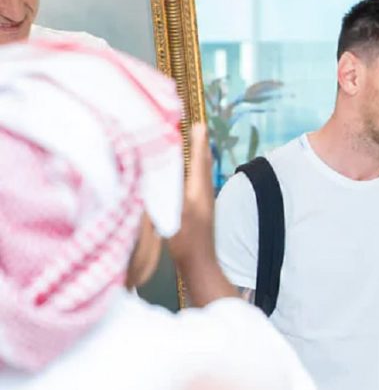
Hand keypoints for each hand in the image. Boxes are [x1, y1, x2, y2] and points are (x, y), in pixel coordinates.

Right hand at [168, 124, 215, 268]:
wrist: (200, 265)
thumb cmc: (185, 240)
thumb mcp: (175, 212)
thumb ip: (169, 191)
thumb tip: (161, 170)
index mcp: (199, 191)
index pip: (199, 161)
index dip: (197, 143)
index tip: (198, 124)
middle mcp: (205, 193)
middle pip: (204, 165)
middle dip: (200, 146)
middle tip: (199, 128)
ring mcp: (204, 203)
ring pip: (203, 174)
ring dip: (199, 157)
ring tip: (197, 144)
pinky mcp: (200, 212)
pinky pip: (199, 183)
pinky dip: (196, 171)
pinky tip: (190, 174)